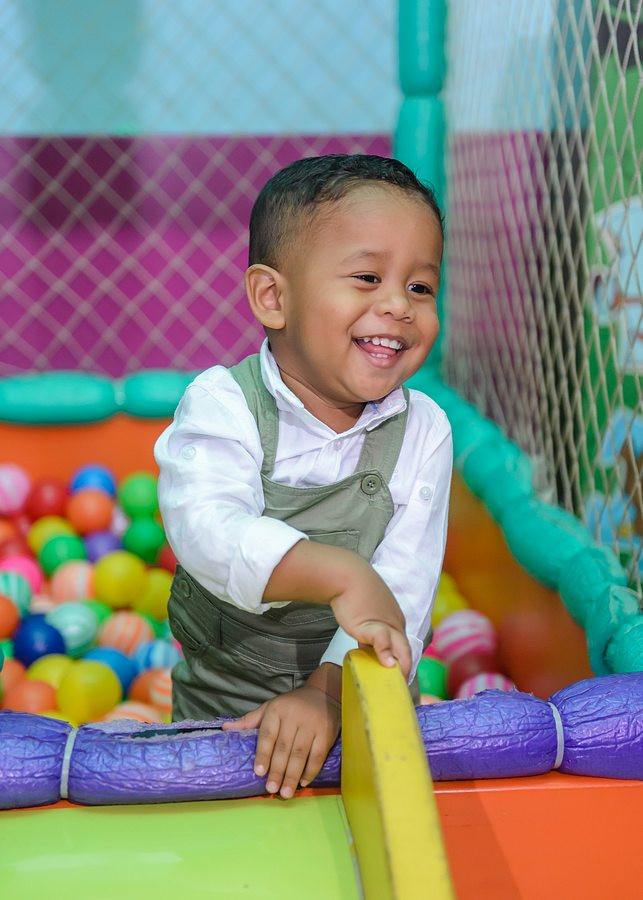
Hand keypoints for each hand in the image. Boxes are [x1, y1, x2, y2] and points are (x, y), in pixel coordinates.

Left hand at [222, 681, 340, 798]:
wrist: (324, 694)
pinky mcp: (326, 733)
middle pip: (284, 747)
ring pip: (300, 753)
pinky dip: (310, 771)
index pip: (268, 734)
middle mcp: (294, 717)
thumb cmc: (292, 705)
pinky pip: (318, 755)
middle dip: (277, 770)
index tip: (259, 772)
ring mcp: (312, 725)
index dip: (263, 754)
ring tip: (285, 792)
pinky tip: (303, 782)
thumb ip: (250, 720)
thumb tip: (226, 729)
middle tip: (271, 789)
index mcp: (277, 710)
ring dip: (292, 775)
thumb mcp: (270, 707)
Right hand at [263, 541, 411, 679]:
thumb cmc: (354, 592)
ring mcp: (385, 624)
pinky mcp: (371, 625)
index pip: (403, 645)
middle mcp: (395, 623)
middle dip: (405, 671)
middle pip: (406, 651)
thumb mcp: (366, 616)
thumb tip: (374, 653)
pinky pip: (383, 641)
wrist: (346, 575)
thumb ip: (372, 634)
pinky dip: (386, 654)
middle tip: (400, 689)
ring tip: (395, 683)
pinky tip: (384, 665)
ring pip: (400, 649)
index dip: (402, 662)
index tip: (397, 676)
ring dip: (399, 668)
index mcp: (395, 620)